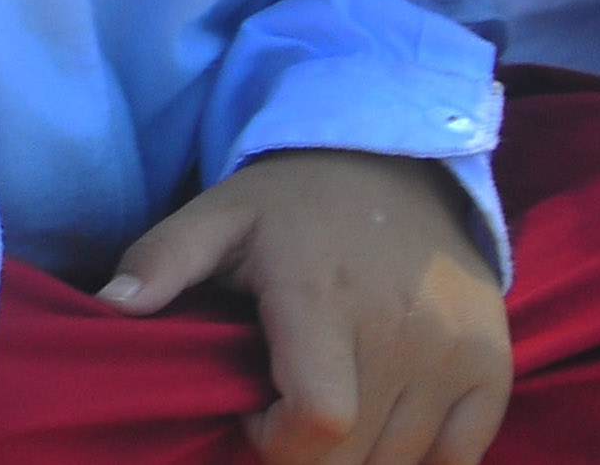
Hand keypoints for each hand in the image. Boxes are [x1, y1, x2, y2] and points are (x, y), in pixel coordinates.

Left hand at [105, 151, 509, 464]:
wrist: (394, 164)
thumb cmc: (290, 201)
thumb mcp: (216, 215)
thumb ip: (160, 260)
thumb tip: (107, 306)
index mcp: (321, 296)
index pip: (318, 419)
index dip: (276, 443)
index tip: (251, 412)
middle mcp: (401, 330)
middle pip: (356, 455)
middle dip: (305, 455)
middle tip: (280, 412)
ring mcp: (456, 351)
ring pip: (406, 461)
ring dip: (358, 456)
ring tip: (325, 404)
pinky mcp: (492, 364)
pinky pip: (462, 454)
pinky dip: (420, 456)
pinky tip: (381, 419)